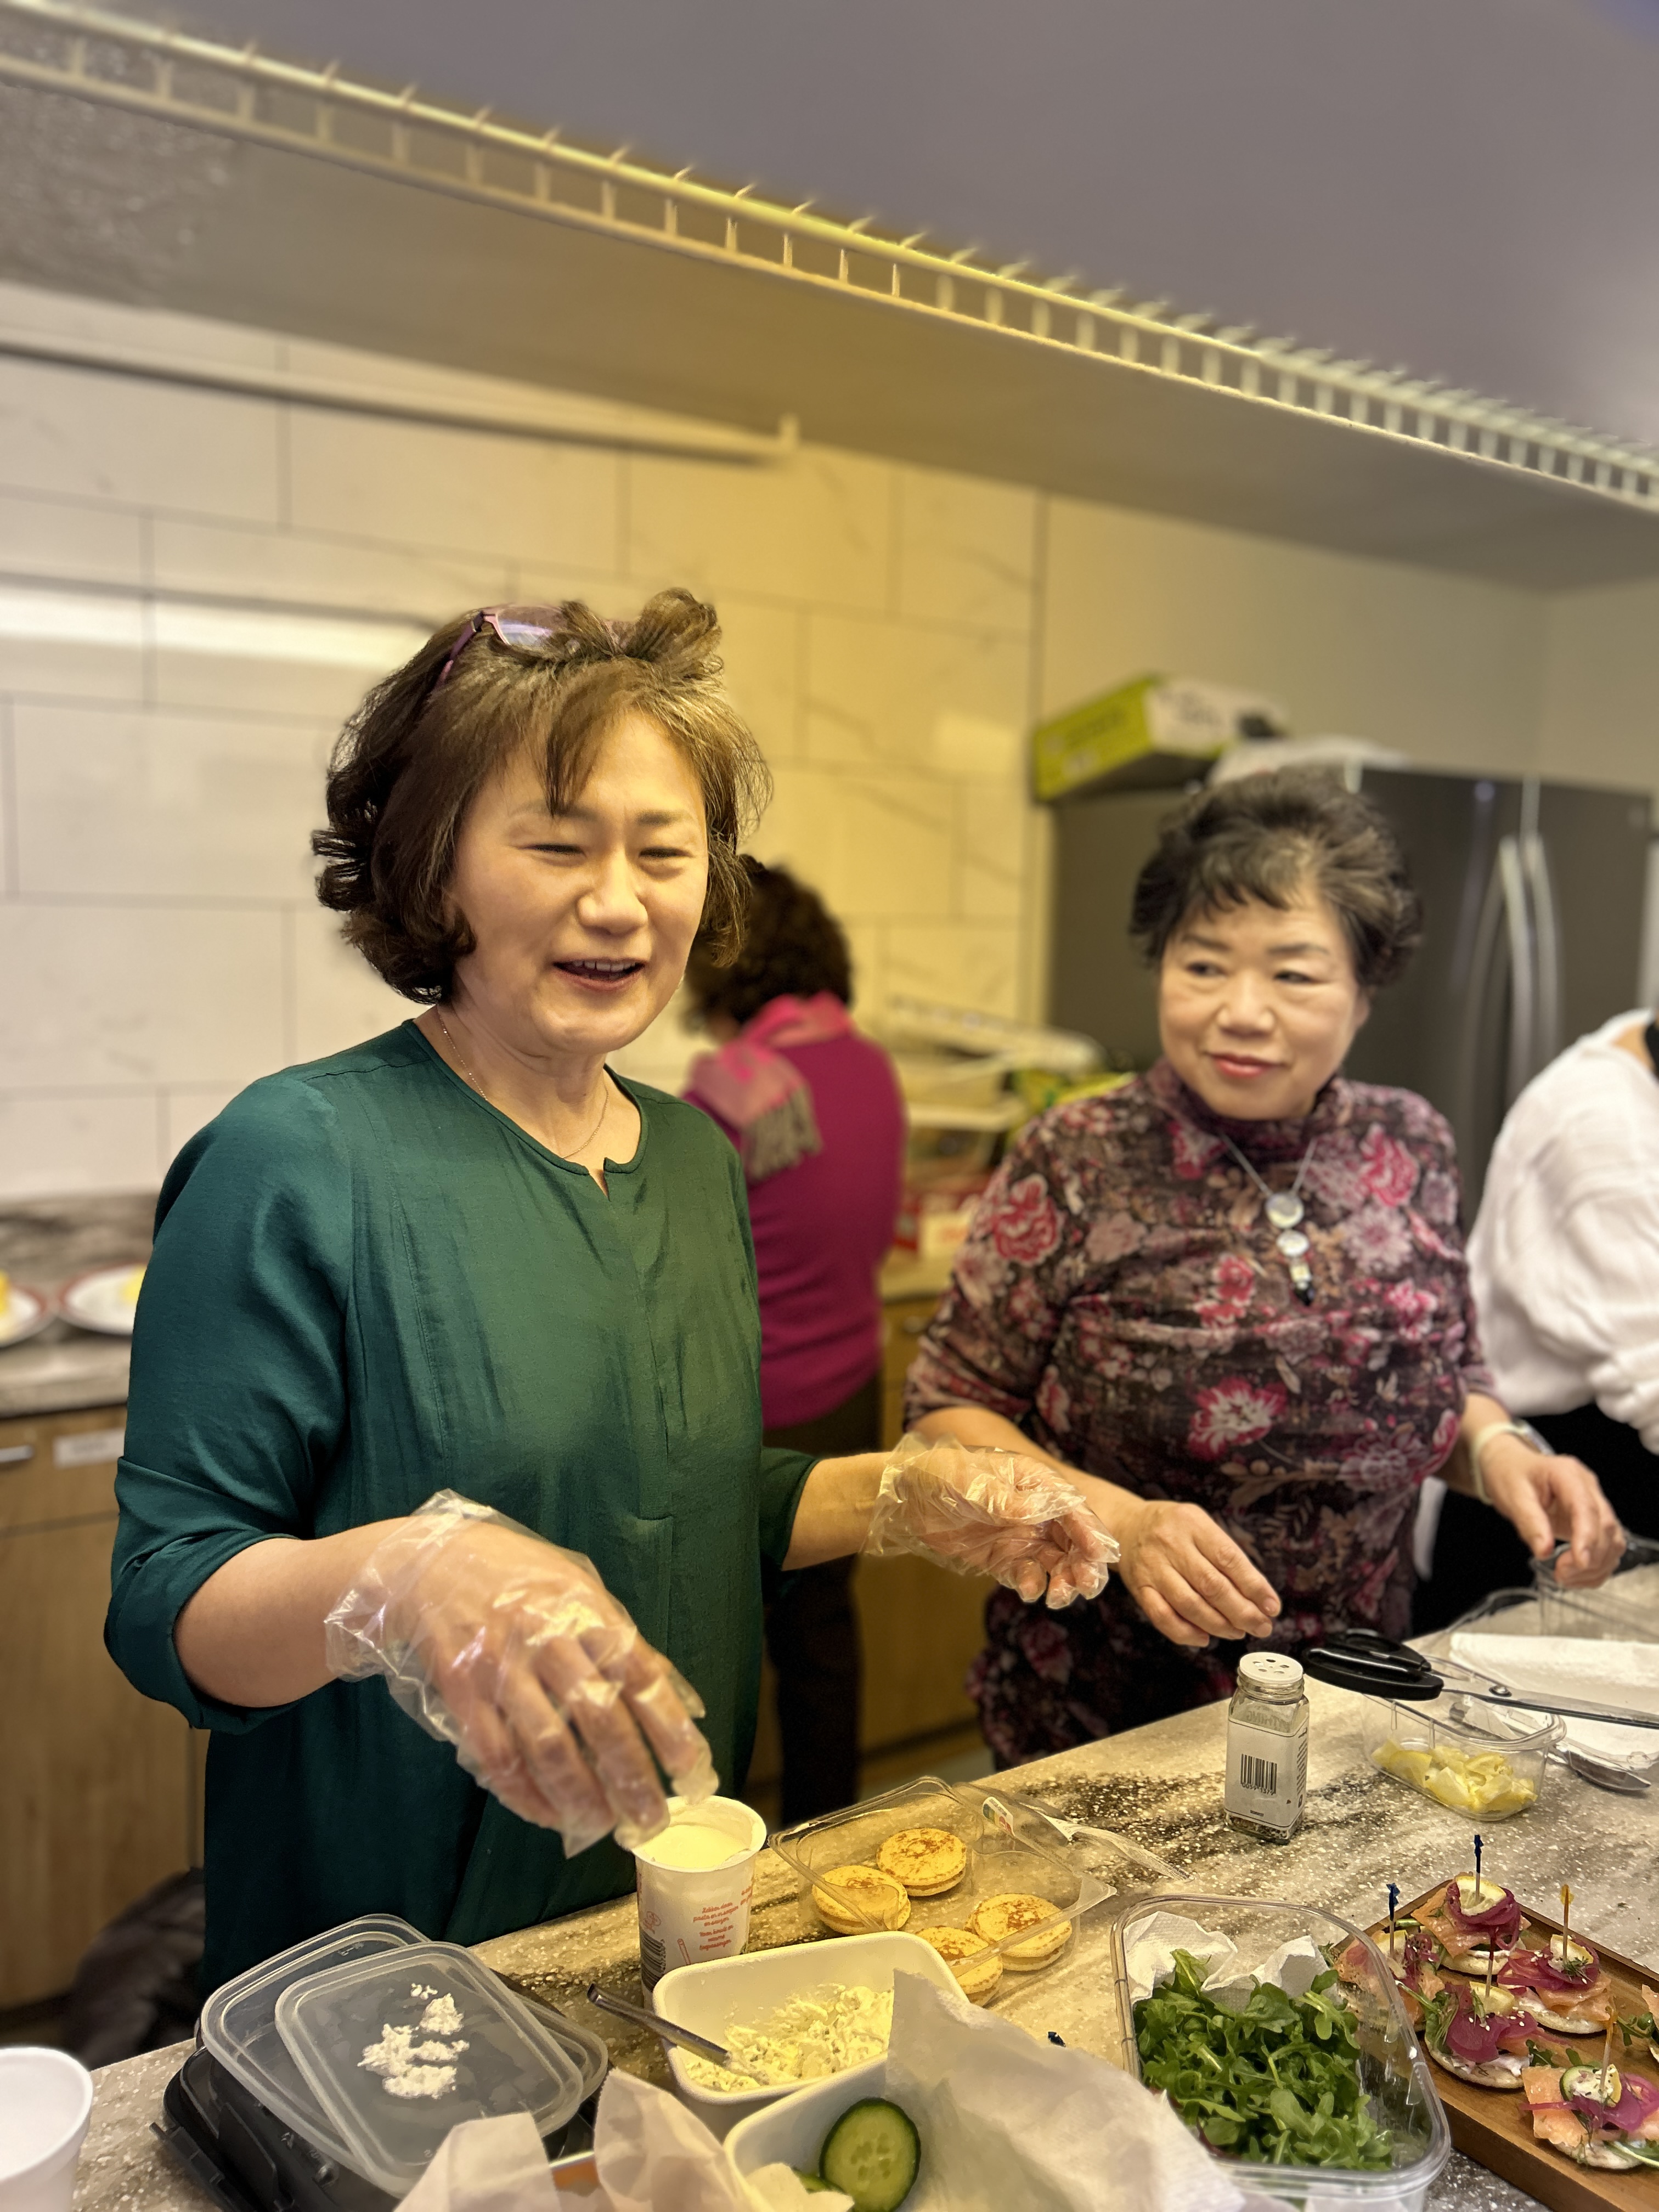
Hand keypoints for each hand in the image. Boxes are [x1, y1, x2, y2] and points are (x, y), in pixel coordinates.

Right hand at [324, 1492, 714, 1854]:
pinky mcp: (461, 1691)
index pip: (639, 1672)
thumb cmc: (515, 1575)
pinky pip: (497, 1754)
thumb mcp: (578, 1586)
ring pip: (547, 1744)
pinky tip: (549, 1815)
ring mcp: (501, 1666)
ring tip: (604, 1826)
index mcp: (583, 1608)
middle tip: (652, 1818)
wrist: (425, 1562)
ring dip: (580, 1794)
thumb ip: (626, 1640)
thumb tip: (685, 1702)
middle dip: (630, 1774)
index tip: (689, 1769)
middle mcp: (546, 1637)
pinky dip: (524, 1793)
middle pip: (598, 1716)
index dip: (667, 1724)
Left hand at [863, 1434, 1118, 1607]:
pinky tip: (1031, 1591)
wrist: (905, 1499)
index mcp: (1034, 1482)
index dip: (1088, 1531)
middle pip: (1072, 1540)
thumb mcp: (974, 1482)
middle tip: (1084, 1586)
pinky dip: (1034, 1585)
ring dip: (1063, 1579)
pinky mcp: (1003, 1558)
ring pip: (1055, 1562)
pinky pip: (1027, 1574)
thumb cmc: (941, 1476)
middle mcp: (1034, 1510)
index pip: (1072, 1508)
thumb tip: (1040, 1512)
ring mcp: (1019, 1535)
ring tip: (1058, 1596)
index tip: (1099, 1555)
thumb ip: (1007, 1499)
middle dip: (1083, 1563)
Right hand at [1112, 1496, 1281, 1647]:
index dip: (1254, 1586)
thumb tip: (1258, 1594)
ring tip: (1239, 1632)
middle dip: (1242, 1612)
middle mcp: (1171, 1544)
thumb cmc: (1174, 1529)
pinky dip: (1186, 1633)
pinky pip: (1162, 1617)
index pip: (1229, 1558)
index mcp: (1192, 1524)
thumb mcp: (1201, 1525)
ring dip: (1219, 1625)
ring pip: (1189, 1605)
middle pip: (1211, 1585)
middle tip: (1261, 1626)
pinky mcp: (1139, 1589)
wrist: (1127, 1527)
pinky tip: (1205, 1638)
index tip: (1272, 1607)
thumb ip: (1226, 1554)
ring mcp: (1152, 1568)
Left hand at [1480, 1441, 1624, 1586]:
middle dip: (1590, 1557)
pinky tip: (1576, 1576)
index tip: (1580, 1562)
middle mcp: (1588, 1488)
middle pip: (1606, 1526)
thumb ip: (1529, 1521)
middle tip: (1562, 1574)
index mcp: (1568, 1474)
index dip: (1587, 1538)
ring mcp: (1594, 1504)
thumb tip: (1543, 1551)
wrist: (1511, 1465)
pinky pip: (1607, 1548)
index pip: (1587, 1508)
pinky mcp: (1593, 1521)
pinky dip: (1597, 1567)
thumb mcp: (1512, 1495)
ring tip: (1565, 1577)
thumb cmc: (1511, 1474)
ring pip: (1613, 1541)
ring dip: (1596, 1566)